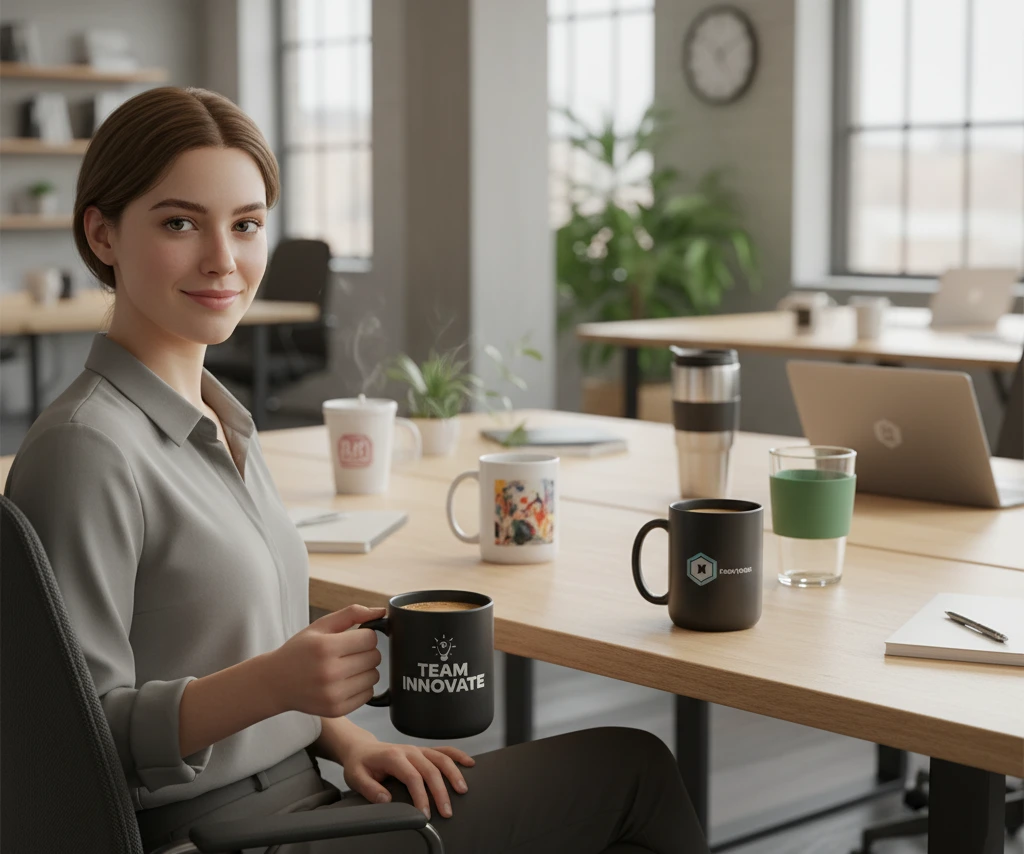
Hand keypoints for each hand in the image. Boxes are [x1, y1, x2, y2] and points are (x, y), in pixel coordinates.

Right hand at [263, 605, 385, 717]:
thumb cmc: (300, 651)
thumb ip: (352, 614)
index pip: (370, 639)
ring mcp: (334, 694)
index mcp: (326, 647)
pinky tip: (345, 682)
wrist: (276, 683)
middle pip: (374, 657)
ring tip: (347, 667)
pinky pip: (368, 694)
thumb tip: (381, 611)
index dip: (364, 636)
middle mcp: (330, 673)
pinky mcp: (337, 709)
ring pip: (374, 676)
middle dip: (366, 652)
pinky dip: (361, 686)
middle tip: (349, 653)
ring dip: (365, 670)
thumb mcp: (320, 626)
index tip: (353, 638)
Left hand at [339, 735, 474, 819]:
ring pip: (441, 758)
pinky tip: (469, 763)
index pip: (412, 777)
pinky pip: (443, 750)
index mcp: (392, 757)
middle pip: (430, 769)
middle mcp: (408, 751)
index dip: (421, 796)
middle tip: (447, 811)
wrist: (361, 748)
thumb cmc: (360, 764)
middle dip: (441, 792)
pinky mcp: (423, 751)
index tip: (424, 814)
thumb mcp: (356, 777)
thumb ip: (370, 789)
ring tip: (462, 791)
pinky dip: (457, 755)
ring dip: (454, 774)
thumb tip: (386, 800)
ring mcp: (417, 749)